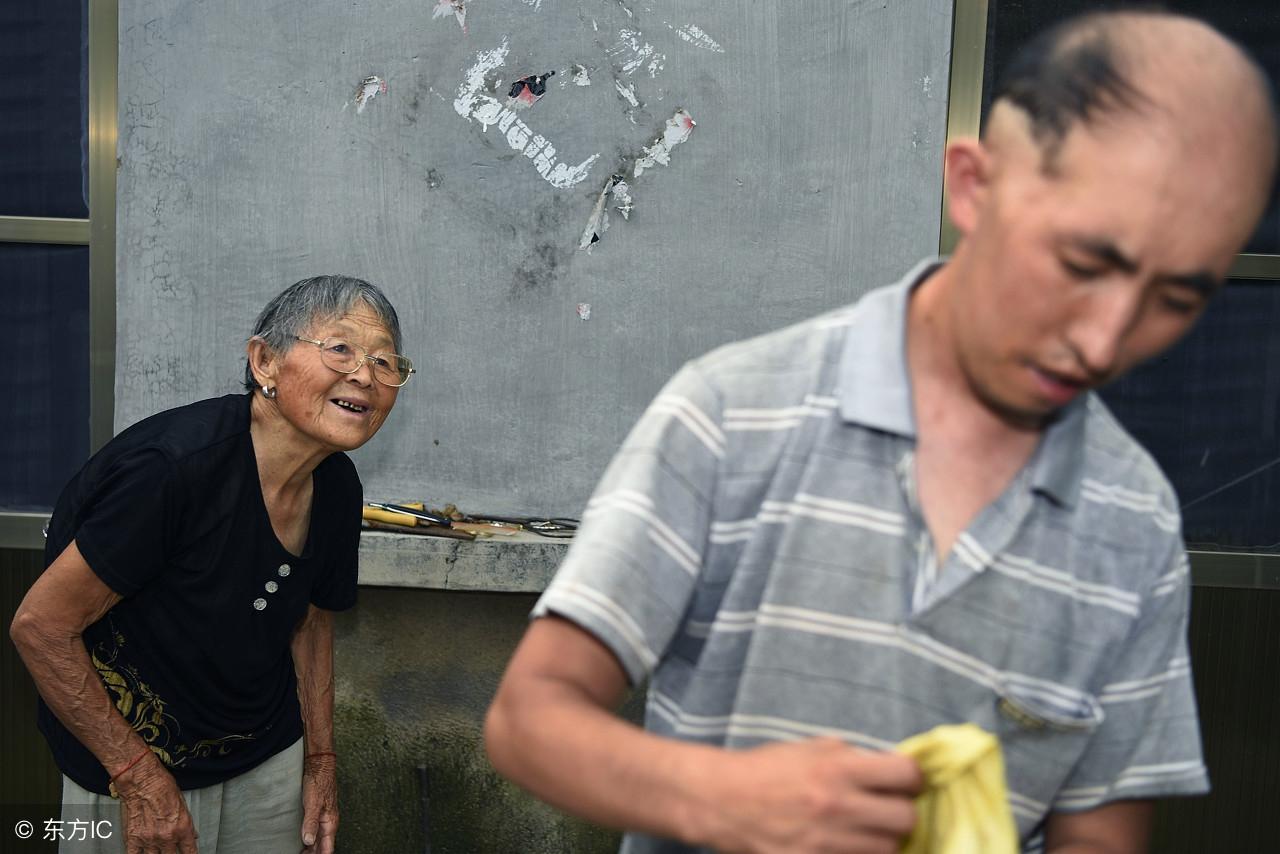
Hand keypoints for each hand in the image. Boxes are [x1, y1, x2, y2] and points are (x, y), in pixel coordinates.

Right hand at [115, 754, 197, 853]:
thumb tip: (192, 835)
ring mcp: (149, 839)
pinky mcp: (132, 838)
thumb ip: (187, 823)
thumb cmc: (161, 786)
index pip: (189, 851)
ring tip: (157, 850)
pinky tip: (141, 852)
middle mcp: (166, 836)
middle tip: (170, 849)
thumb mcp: (182, 803)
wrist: (141, 780)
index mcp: (182, 827)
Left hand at [300, 753, 338, 852]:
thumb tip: (309, 841)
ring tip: (300, 853)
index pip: (327, 848)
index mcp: (330, 823)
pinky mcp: (318, 813)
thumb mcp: (313, 803)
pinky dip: (309, 839)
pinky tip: (302, 841)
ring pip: (319, 839)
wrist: (320, 766)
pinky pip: (315, 831)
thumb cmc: (319, 782)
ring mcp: (324, 818)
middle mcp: (328, 822)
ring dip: (311, 848)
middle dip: (314, 853)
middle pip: (323, 846)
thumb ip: (311, 822)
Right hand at [698, 737, 922, 853]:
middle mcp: (838, 805)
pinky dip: (859, 853)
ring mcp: (827, 840)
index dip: (912, 777)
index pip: (906, 774)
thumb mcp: (810, 747)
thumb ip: (851, 756)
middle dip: (902, 811)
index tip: (906, 781)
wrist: (721, 800)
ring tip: (868, 828)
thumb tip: (888, 768)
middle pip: (905, 818)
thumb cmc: (765, 769)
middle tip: (890, 808)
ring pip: (888, 849)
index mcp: (838, 767)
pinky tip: (848, 843)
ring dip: (884, 838)